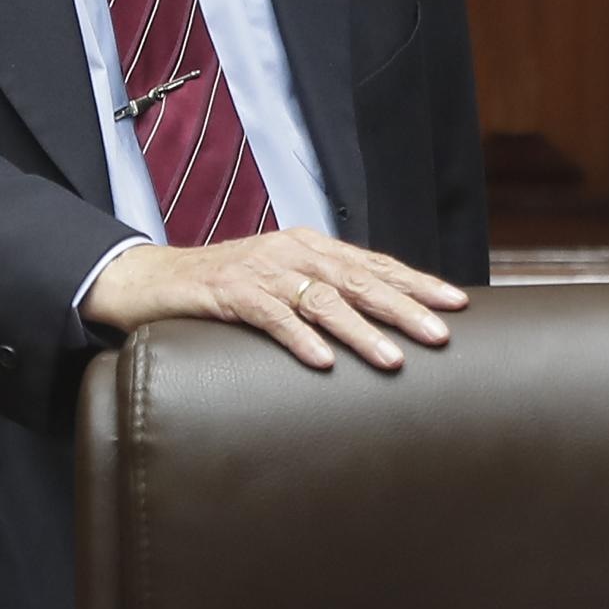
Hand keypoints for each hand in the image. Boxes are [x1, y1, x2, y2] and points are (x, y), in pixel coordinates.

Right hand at [82, 230, 463, 373]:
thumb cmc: (225, 287)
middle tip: (441, 334)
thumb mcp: (281, 283)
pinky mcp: (228, 293)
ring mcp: (261, 271)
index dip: (417, 283)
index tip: (457, 303)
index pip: (374, 264)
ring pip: (321, 300)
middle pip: (359, 280)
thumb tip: (379, 323)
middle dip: (404, 308)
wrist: (152, 280)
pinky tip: (322, 361)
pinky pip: (270, 316)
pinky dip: (299, 338)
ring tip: (392, 359)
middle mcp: (292, 252)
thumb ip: (322, 293)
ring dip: (361, 332)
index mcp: (311, 247)